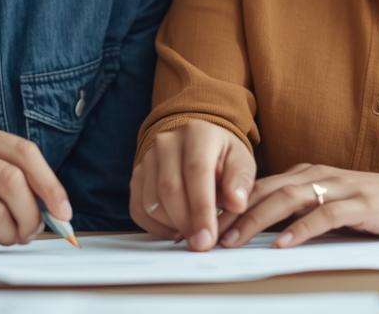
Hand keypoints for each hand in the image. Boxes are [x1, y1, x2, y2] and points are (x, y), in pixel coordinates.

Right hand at [129, 120, 254, 250]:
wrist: (196, 144)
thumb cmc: (222, 156)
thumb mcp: (241, 162)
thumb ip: (241, 182)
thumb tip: (237, 204)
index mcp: (198, 134)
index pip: (197, 172)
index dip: (202, 208)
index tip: (209, 237)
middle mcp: (167, 142)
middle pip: (169, 188)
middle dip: (186, 222)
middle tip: (201, 244)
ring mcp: (148, 158)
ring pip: (151, 201)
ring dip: (172, 225)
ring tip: (193, 232)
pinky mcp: (137, 176)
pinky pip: (139, 208)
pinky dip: (156, 227)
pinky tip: (175, 229)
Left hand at [218, 163, 378, 247]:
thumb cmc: (372, 203)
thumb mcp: (328, 200)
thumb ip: (297, 208)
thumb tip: (256, 227)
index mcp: (306, 173)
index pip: (259, 186)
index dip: (230, 204)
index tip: (205, 224)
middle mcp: (318, 174)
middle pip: (266, 191)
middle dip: (234, 213)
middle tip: (209, 235)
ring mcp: (339, 187)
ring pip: (288, 199)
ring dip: (257, 220)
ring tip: (235, 239)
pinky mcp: (359, 204)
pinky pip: (324, 215)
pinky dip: (300, 229)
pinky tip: (284, 244)